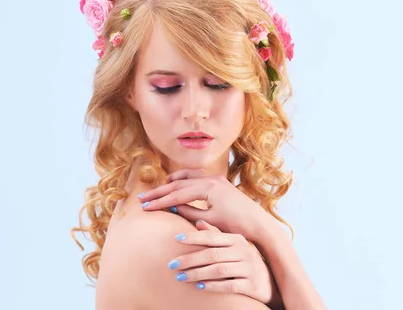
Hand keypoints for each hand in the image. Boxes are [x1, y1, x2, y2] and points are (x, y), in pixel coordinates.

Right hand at [138, 169, 271, 241]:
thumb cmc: (236, 225)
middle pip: (179, 184)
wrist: (259, 224)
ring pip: (187, 177)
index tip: (145, 207)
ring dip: (171, 183)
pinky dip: (184, 179)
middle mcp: (212, 179)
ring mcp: (216, 179)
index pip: (177, 194)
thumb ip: (189, 212)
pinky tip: (177, 184)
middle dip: (160, 192)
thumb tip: (172, 206)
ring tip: (158, 190)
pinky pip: (197, 177)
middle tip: (142, 199)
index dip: (159, 201)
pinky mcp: (220, 183)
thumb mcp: (210, 221)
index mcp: (208, 188)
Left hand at [169, 219, 279, 305]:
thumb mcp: (234, 246)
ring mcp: (249, 268)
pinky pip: (229, 286)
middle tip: (172, 265)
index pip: (212, 237)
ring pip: (218, 270)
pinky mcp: (252, 285)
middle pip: (212, 255)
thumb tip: (197, 222)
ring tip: (181, 277)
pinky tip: (200, 287)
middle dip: (190, 260)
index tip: (176, 238)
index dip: (194, 237)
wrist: (272, 284)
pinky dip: (213, 286)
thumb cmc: (247, 262)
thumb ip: (216, 235)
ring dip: (197, 274)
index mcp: (237, 240)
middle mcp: (244, 252)